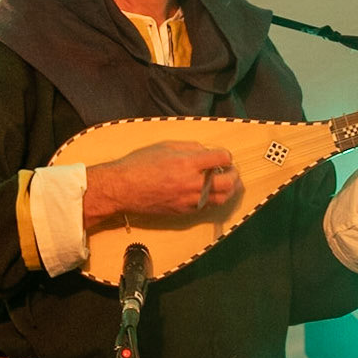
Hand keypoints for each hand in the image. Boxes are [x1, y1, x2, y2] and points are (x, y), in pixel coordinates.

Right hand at [83, 142, 243, 228]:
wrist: (123, 188)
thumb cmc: (140, 164)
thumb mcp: (165, 146)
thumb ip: (190, 147)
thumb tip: (207, 152)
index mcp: (187, 163)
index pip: (222, 158)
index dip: (226, 156)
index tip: (223, 156)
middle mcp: (191, 183)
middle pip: (228, 183)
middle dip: (234, 175)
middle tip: (231, 171)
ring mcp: (188, 200)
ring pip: (221, 199)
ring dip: (228, 190)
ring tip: (226, 183)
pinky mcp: (183, 211)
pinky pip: (207, 207)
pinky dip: (213, 199)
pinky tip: (209, 191)